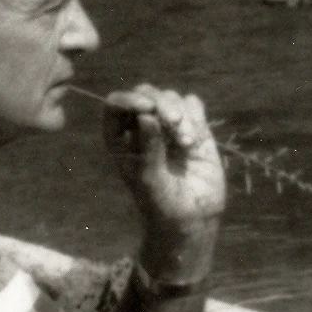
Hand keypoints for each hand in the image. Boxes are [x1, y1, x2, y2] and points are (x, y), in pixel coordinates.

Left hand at [102, 85, 224, 280]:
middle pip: (145, 93)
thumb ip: (148, 148)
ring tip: (187, 143)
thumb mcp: (150, 180)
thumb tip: (147, 115)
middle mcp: (141, 127)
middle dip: (161, 102)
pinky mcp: (192, 128)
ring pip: (170, 97)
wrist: (192, 218)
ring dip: (181, 114)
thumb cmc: (161, 204)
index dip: (129, 99)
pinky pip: (192, 105)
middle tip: (173, 122)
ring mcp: (167, 126)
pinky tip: (195, 141)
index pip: (116, 105)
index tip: (148, 108)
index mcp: (120, 138)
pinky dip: (195, 116)